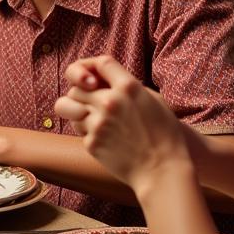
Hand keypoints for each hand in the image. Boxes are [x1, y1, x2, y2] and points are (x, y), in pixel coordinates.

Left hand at [54, 55, 192, 192]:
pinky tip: (106, 139)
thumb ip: (126, 85)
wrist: (163, 170)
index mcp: (130, 88)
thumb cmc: (163, 134)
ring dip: (77, 111)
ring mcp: (99, 122)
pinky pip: (79, 129)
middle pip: (77, 87)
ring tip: (92, 118)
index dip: (94, 68)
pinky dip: (88, 132)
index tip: (95, 79)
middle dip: (82, 94)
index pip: (102, 63)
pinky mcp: (92, 142)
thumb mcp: (152, 100)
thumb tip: (99, 75)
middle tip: (93, 104)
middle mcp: (111, 101)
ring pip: (70, 106)